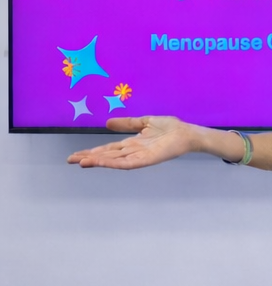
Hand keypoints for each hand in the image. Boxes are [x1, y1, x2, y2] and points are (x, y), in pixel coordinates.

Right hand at [66, 116, 204, 168]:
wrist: (186, 133)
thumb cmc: (170, 128)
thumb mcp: (144, 122)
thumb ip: (127, 123)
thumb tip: (107, 123)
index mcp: (132, 144)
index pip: (108, 149)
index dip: (93, 151)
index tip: (77, 154)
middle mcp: (133, 152)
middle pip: (107, 156)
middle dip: (89, 158)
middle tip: (71, 160)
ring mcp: (139, 157)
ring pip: (114, 161)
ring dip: (98, 162)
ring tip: (81, 162)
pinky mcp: (146, 160)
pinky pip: (127, 163)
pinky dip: (113, 163)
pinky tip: (101, 162)